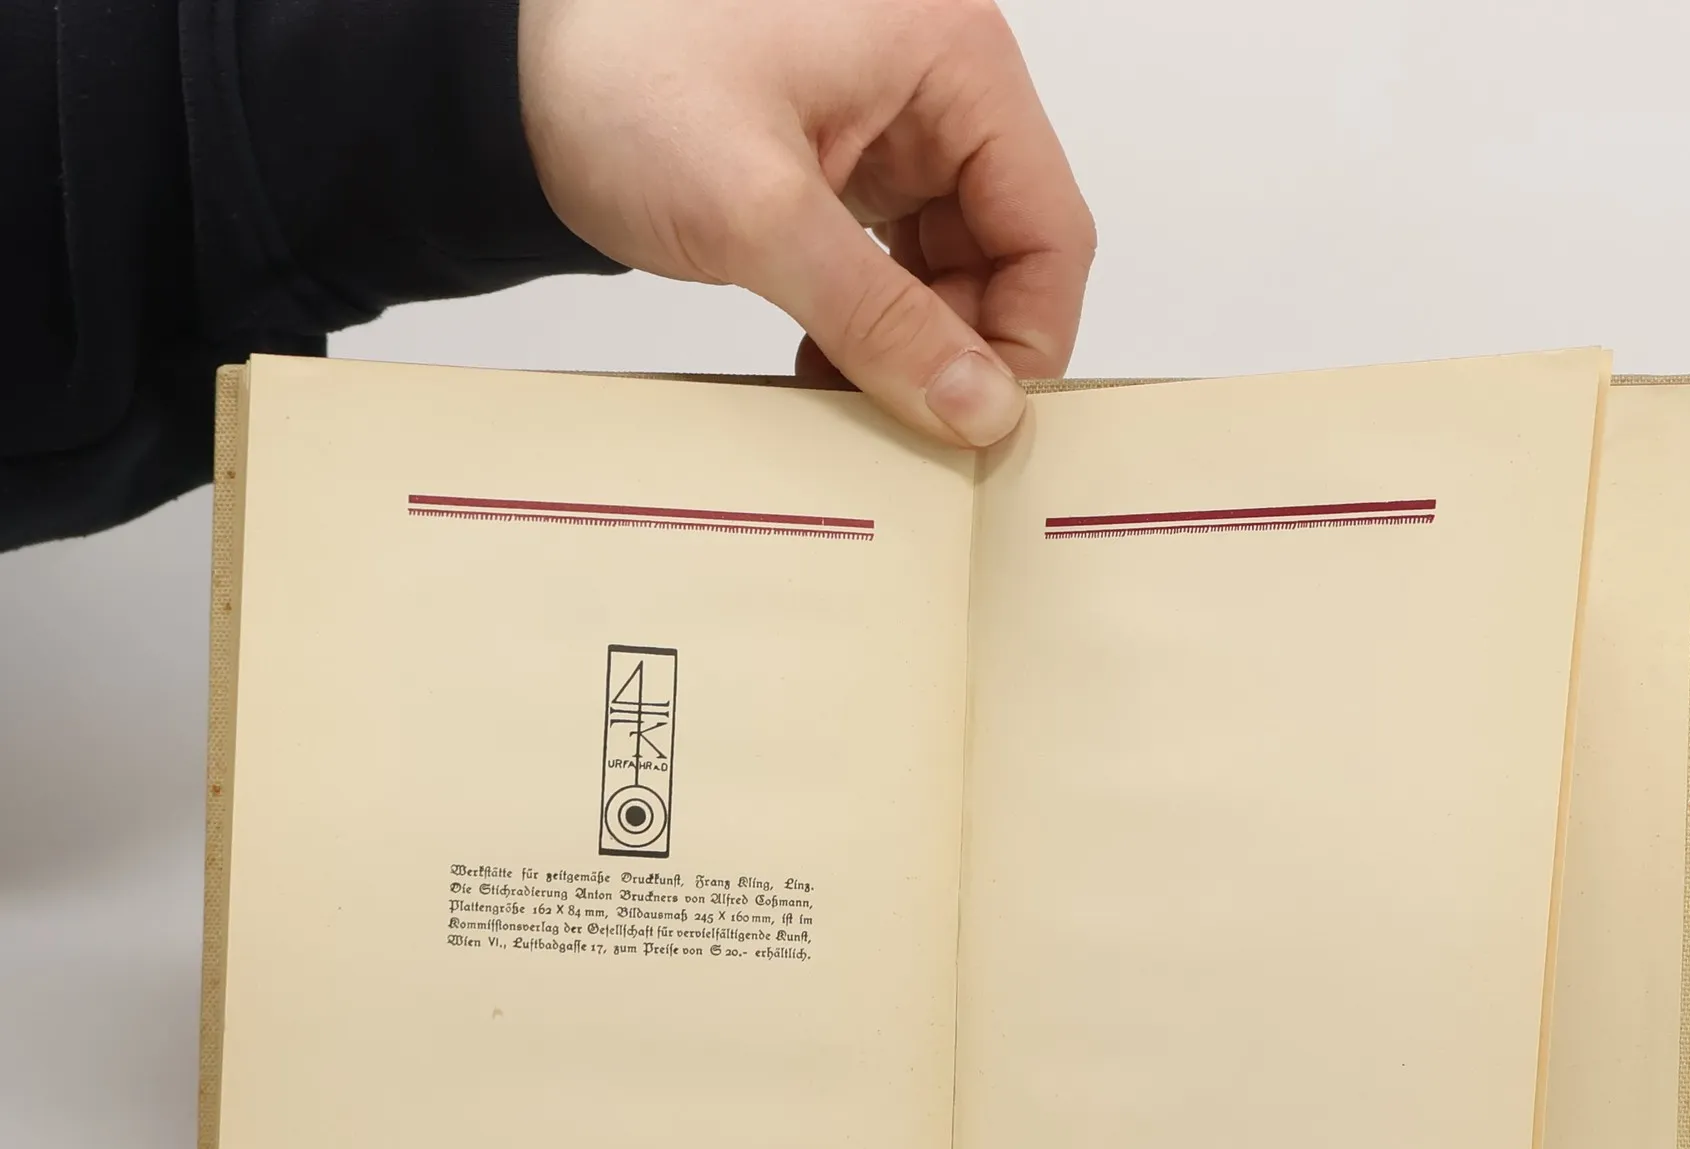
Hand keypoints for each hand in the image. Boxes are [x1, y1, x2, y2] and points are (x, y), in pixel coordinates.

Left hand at [519, 0, 1093, 448]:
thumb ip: (882, 319)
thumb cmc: (619, 77)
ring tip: (846, 386)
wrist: (510, 73)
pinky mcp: (845, 165)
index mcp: (951, 56)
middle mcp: (936, 85)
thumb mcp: (761, 213)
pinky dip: (871, 322)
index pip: (1049, 227)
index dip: (1023, 336)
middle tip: (900, 416)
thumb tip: (978, 409)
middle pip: (1009, 253)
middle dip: (960, 345)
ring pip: (953, 268)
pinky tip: (825, 359)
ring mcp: (891, 126)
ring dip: (912, 343)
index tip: (971, 420)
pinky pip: (896, 264)